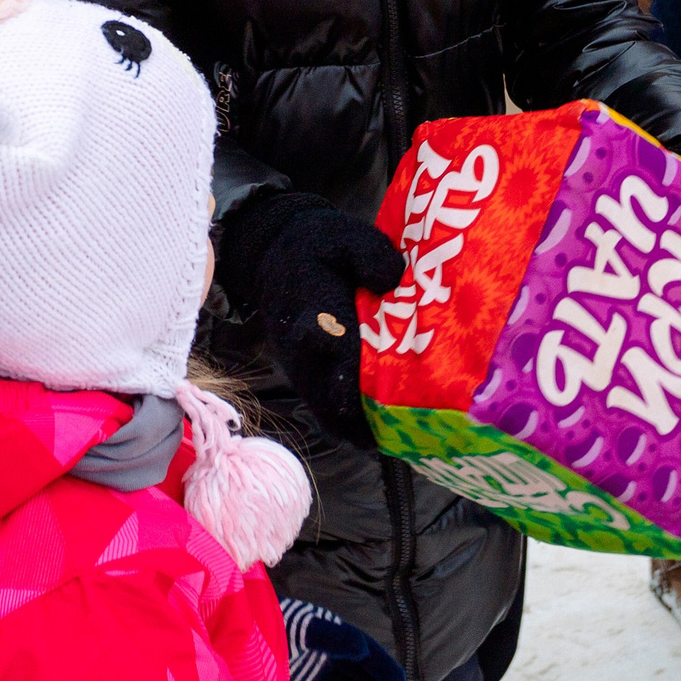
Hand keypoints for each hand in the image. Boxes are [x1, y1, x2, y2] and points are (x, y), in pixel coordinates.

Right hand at [216, 191, 405, 450]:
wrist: (277, 257)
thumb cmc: (319, 247)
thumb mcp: (346, 237)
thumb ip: (370, 254)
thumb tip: (392, 280)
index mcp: (313, 308)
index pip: (333, 342)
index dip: (356, 366)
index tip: (382, 390)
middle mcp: (302, 347)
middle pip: (328, 394)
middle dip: (363, 416)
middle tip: (403, 434)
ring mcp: (301, 367)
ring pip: (326, 412)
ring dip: (358, 430)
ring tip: (398, 443)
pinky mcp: (306, 378)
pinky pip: (325, 412)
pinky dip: (351, 427)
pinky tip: (382, 436)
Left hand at [282, 597, 408, 680]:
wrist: (239, 637)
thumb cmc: (272, 628)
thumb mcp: (302, 629)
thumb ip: (332, 637)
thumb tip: (363, 649)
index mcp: (330, 630)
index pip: (364, 648)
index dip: (383, 665)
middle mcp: (326, 646)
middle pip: (360, 668)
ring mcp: (314, 663)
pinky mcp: (302, 678)